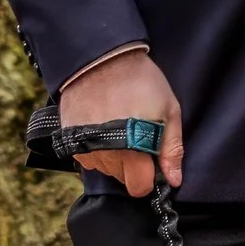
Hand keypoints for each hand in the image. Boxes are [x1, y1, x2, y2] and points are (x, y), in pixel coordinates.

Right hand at [60, 47, 183, 196]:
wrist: (101, 57)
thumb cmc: (141, 81)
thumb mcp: (168, 111)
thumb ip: (171, 149)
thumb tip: (174, 180)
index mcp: (132, 150)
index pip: (139, 187)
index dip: (149, 178)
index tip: (151, 162)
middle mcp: (105, 154)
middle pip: (122, 178)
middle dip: (132, 164)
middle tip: (136, 136)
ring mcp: (85, 147)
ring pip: (105, 168)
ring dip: (114, 156)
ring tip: (119, 126)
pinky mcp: (70, 138)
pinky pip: (88, 157)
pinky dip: (97, 148)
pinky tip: (103, 126)